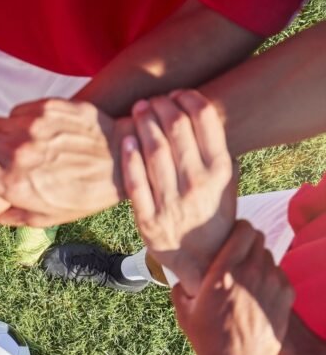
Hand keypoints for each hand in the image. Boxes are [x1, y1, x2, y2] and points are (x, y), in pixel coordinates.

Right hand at [0, 99, 125, 226]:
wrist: (121, 160)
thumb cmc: (84, 195)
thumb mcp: (46, 217)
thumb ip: (11, 215)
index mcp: (13, 183)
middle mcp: (18, 151)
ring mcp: (33, 125)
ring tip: (15, 143)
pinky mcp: (48, 106)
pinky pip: (19, 110)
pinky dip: (21, 119)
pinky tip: (36, 131)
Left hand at [122, 90, 236, 295]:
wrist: (202, 260)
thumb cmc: (212, 215)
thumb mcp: (227, 184)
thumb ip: (218, 152)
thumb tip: (202, 114)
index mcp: (220, 172)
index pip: (205, 121)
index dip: (188, 99)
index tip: (177, 94)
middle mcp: (197, 185)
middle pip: (176, 130)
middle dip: (162, 107)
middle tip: (152, 99)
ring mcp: (171, 204)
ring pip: (154, 153)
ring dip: (144, 124)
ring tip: (138, 109)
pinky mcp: (148, 221)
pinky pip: (136, 184)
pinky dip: (130, 159)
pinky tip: (127, 140)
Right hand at [172, 221, 293, 354]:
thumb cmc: (211, 341)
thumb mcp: (185, 313)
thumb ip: (181, 286)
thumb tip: (182, 275)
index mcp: (223, 274)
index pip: (242, 229)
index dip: (236, 230)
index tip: (229, 238)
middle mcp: (251, 273)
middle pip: (258, 237)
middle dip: (246, 243)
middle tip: (236, 257)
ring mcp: (272, 282)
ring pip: (268, 254)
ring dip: (257, 261)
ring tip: (245, 280)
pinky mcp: (286, 293)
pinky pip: (278, 272)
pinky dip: (268, 278)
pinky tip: (256, 295)